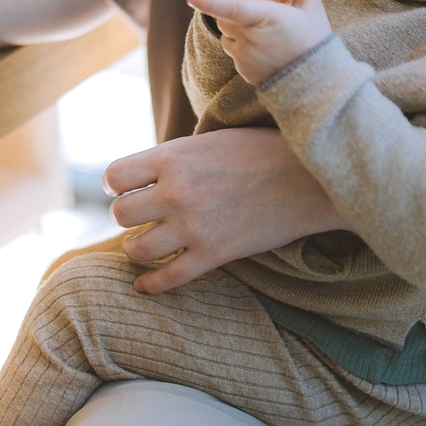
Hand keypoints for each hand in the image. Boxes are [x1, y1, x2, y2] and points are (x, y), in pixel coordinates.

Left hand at [102, 127, 348, 292]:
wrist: (311, 178)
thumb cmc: (263, 150)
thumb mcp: (210, 139)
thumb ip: (176, 157)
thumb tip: (147, 173)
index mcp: (173, 156)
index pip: (114, 176)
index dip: (115, 184)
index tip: (124, 187)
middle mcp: (176, 192)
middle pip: (120, 214)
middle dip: (126, 215)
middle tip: (139, 215)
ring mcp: (194, 226)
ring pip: (137, 249)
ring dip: (135, 248)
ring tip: (143, 244)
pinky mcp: (214, 254)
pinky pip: (168, 279)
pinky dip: (150, 285)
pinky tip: (144, 285)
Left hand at [186, 0, 328, 85]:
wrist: (314, 83)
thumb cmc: (314, 40)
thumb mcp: (314, 6)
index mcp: (267, 18)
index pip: (232, 8)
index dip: (209, 2)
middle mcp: (251, 38)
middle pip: (226, 16)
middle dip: (234, 9)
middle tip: (258, 10)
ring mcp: (244, 56)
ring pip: (227, 32)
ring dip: (238, 27)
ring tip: (265, 32)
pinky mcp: (242, 69)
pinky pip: (233, 49)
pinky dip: (242, 44)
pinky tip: (264, 47)